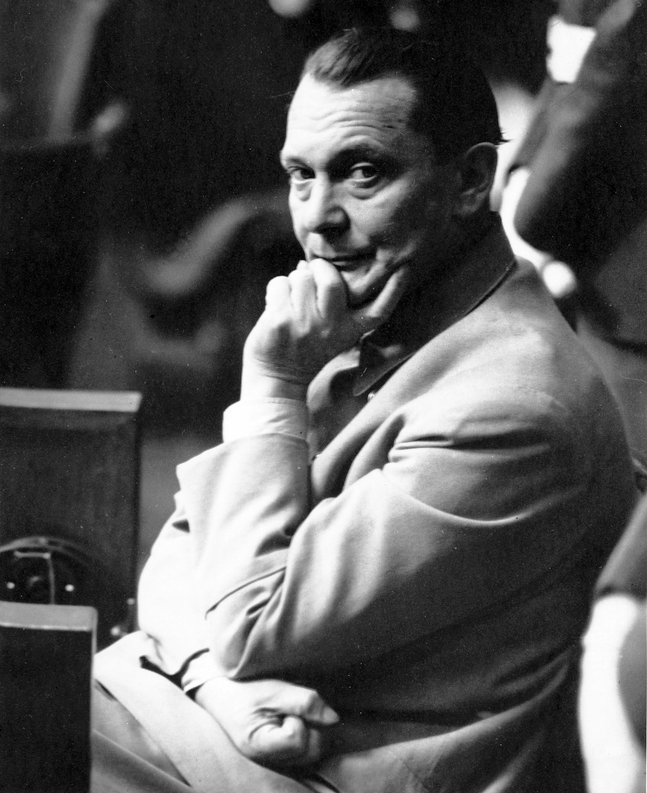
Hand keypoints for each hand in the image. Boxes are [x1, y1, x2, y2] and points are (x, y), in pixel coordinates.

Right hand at [194, 677, 338, 766]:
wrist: (223, 693)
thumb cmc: (244, 689)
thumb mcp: (273, 689)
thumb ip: (304, 701)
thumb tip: (333, 718)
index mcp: (260, 745)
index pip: (297, 740)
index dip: (299, 718)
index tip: (284, 705)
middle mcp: (269, 760)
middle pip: (311, 751)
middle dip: (312, 725)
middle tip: (293, 707)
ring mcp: (276, 761)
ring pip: (313, 753)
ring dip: (313, 730)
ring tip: (293, 713)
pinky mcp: (282, 756)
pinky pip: (307, 752)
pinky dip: (309, 735)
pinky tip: (296, 720)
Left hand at [241, 259, 405, 399]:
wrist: (279, 379)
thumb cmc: (306, 347)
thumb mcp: (333, 332)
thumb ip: (329, 300)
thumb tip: (306, 263)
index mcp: (350, 329)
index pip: (379, 310)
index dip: (394, 289)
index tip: (404, 269)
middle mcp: (332, 326)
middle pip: (331, 279)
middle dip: (318, 269)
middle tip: (310, 280)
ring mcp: (305, 324)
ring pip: (301, 276)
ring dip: (293, 281)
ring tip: (292, 301)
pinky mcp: (280, 321)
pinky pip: (279, 284)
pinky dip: (275, 290)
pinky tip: (277, 307)